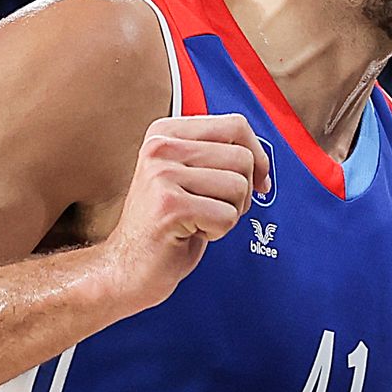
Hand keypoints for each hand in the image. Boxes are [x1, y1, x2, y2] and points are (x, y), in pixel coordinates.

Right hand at [97, 115, 265, 310]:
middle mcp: (161, 148)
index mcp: (165, 133)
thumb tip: (263, 161)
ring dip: (229, 213)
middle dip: (242, 192)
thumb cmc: (164, 226)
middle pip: (242, 158)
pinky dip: (218, 232)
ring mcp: (162, 175)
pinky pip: (227, 216)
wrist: (129, 266)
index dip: (257, 155)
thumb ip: (217, 157)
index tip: (257, 179)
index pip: (235, 125)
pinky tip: (192, 232)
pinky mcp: (170, 205)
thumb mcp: (188, 177)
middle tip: (214, 208)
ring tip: (199, 220)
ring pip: (239, 187)